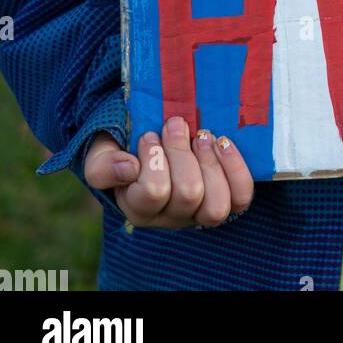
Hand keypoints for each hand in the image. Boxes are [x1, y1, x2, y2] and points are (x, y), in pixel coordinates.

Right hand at [84, 118, 253, 228]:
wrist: (151, 137)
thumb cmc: (124, 148)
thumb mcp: (101, 154)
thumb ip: (104, 166)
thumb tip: (129, 168)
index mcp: (138, 208)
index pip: (153, 194)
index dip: (154, 159)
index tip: (149, 135)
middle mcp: (170, 218)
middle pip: (189, 195)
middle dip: (183, 151)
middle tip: (174, 125)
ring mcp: (199, 213)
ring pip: (216, 207)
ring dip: (210, 162)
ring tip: (201, 135)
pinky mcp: (225, 201)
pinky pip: (240, 198)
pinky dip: (235, 168)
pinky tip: (222, 142)